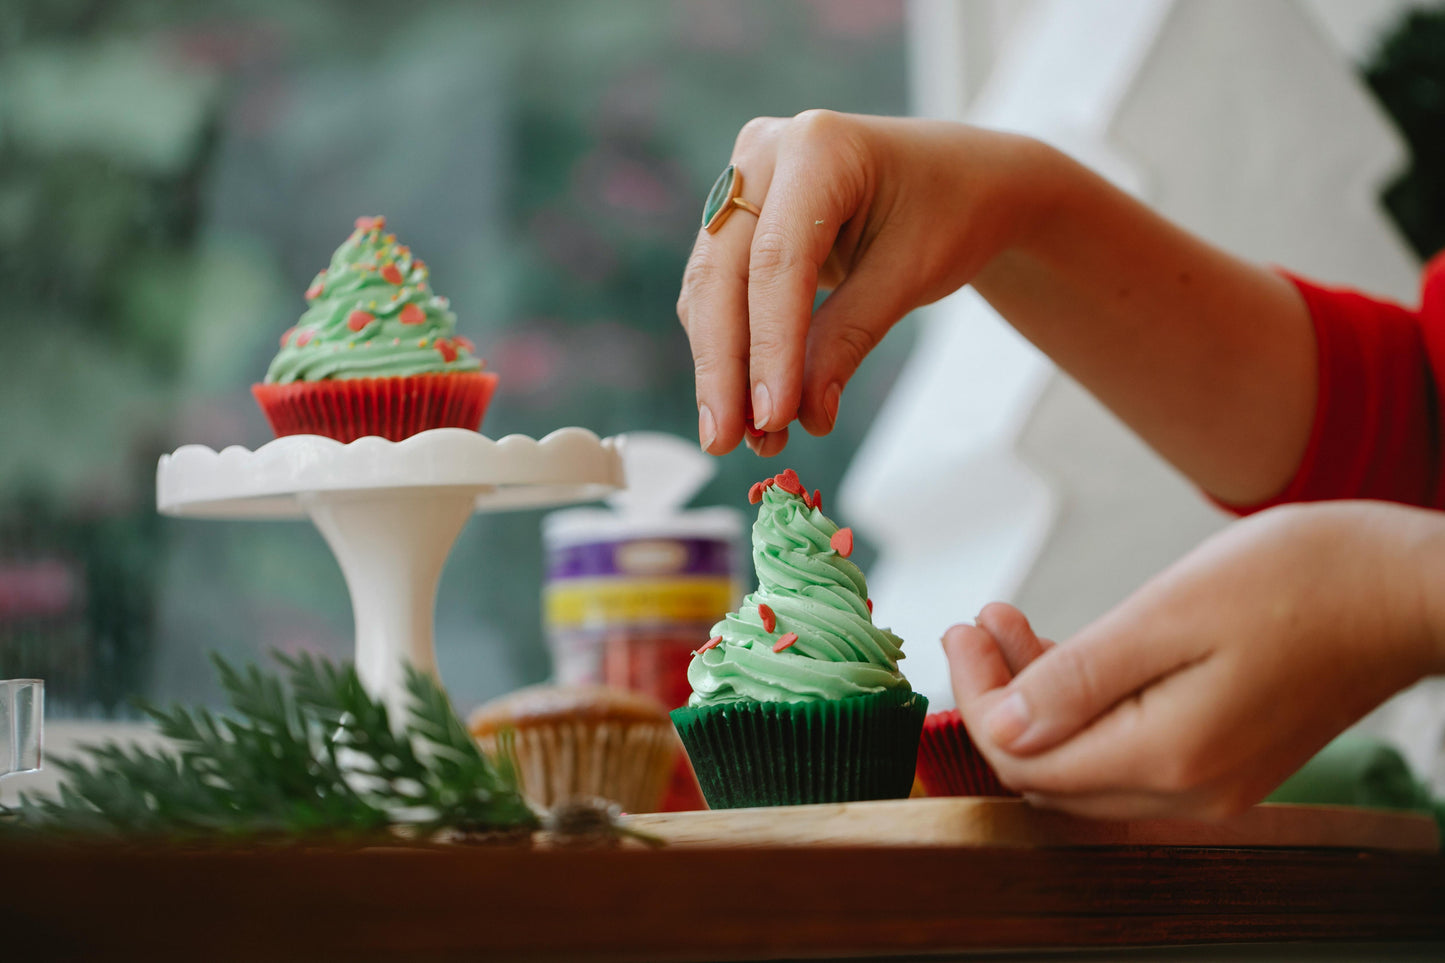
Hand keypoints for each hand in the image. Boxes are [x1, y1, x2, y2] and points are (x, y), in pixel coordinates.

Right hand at [676, 111, 1053, 455]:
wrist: (958, 180)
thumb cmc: (948, 212)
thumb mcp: (910, 275)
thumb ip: (850, 339)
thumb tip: (804, 415)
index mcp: (819, 147)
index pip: (778, 261)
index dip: (769, 346)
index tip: (771, 415)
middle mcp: (764, 154)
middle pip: (723, 274)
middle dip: (724, 366)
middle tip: (726, 442)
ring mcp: (742, 182)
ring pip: (708, 288)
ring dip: (721, 367)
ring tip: (743, 437)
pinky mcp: (735, 218)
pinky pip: (718, 291)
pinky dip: (730, 349)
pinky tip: (744, 404)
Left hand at [941, 501, 1444, 819]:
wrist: (1408, 590)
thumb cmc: (1302, 582)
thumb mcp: (1170, 614)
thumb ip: (1080, 678)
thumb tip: (1004, 726)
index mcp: (1168, 757)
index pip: (1027, 760)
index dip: (977, 699)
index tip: (961, 629)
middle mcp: (1186, 790)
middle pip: (1048, 771)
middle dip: (998, 697)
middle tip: (977, 623)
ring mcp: (1209, 781)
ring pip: (1084, 761)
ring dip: (1036, 697)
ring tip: (1006, 621)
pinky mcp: (1223, 758)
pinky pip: (1125, 749)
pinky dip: (1083, 704)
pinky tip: (1064, 647)